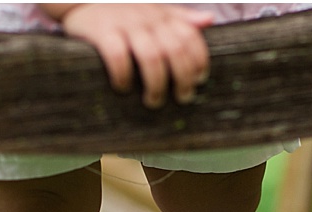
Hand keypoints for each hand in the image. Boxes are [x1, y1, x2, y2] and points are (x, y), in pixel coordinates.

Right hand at [43, 4, 213, 108]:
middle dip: (182, 78)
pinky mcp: (102, 32)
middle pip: (175, 50)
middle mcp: (147, 18)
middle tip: (181, 98)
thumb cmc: (122, 10)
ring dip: (156, 84)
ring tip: (153, 100)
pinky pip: (117, 56)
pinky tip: (123, 88)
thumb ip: (180, 17)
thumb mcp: (153, 9)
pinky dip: (123, 76)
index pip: (190, 37)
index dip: (198, 61)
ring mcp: (124, 24)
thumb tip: (209, 20)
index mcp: (162, 15)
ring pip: (151, 57)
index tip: (197, 81)